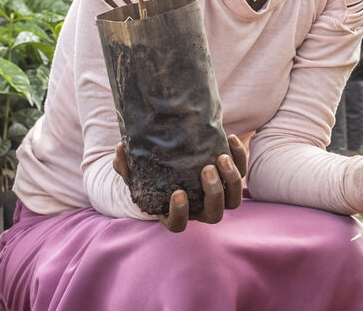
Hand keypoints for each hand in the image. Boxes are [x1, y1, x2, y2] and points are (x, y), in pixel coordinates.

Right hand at [115, 134, 248, 232]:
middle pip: (214, 214)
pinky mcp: (228, 179)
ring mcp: (216, 197)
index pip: (178, 224)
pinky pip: (241, 173)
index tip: (178, 193)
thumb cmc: (147, 174)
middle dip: (213, 193)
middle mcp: (198, 210)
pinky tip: (230, 139)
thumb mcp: (133, 172)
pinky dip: (239, 159)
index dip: (180, 213)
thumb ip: (125, 165)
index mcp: (174, 213)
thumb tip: (120, 148)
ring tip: (221, 158)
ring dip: (231, 180)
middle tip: (206, 170)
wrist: (168, 164)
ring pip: (233, 201)